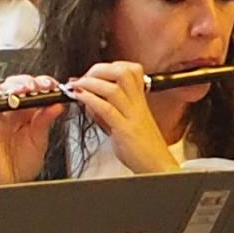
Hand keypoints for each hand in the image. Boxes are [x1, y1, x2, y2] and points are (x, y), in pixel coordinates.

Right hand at [0, 80, 65, 185]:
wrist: (10, 184)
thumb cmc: (22, 165)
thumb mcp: (40, 141)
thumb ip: (46, 121)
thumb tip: (57, 104)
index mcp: (27, 114)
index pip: (34, 90)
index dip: (44, 84)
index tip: (54, 86)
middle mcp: (13, 113)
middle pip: (18, 85)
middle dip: (30, 82)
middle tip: (42, 86)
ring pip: (2, 90)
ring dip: (14, 85)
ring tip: (27, 90)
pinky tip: (8, 98)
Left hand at [71, 61, 180, 175]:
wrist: (157, 166)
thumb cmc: (142, 148)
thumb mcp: (125, 122)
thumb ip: (109, 109)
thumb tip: (89, 98)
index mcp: (140, 100)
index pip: (130, 69)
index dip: (109, 66)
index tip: (93, 73)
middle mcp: (137, 104)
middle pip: (122, 72)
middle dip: (98, 69)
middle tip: (83, 77)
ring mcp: (132, 116)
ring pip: (113, 88)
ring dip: (90, 83)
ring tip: (76, 86)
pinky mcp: (125, 130)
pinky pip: (107, 109)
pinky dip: (90, 99)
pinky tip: (79, 98)